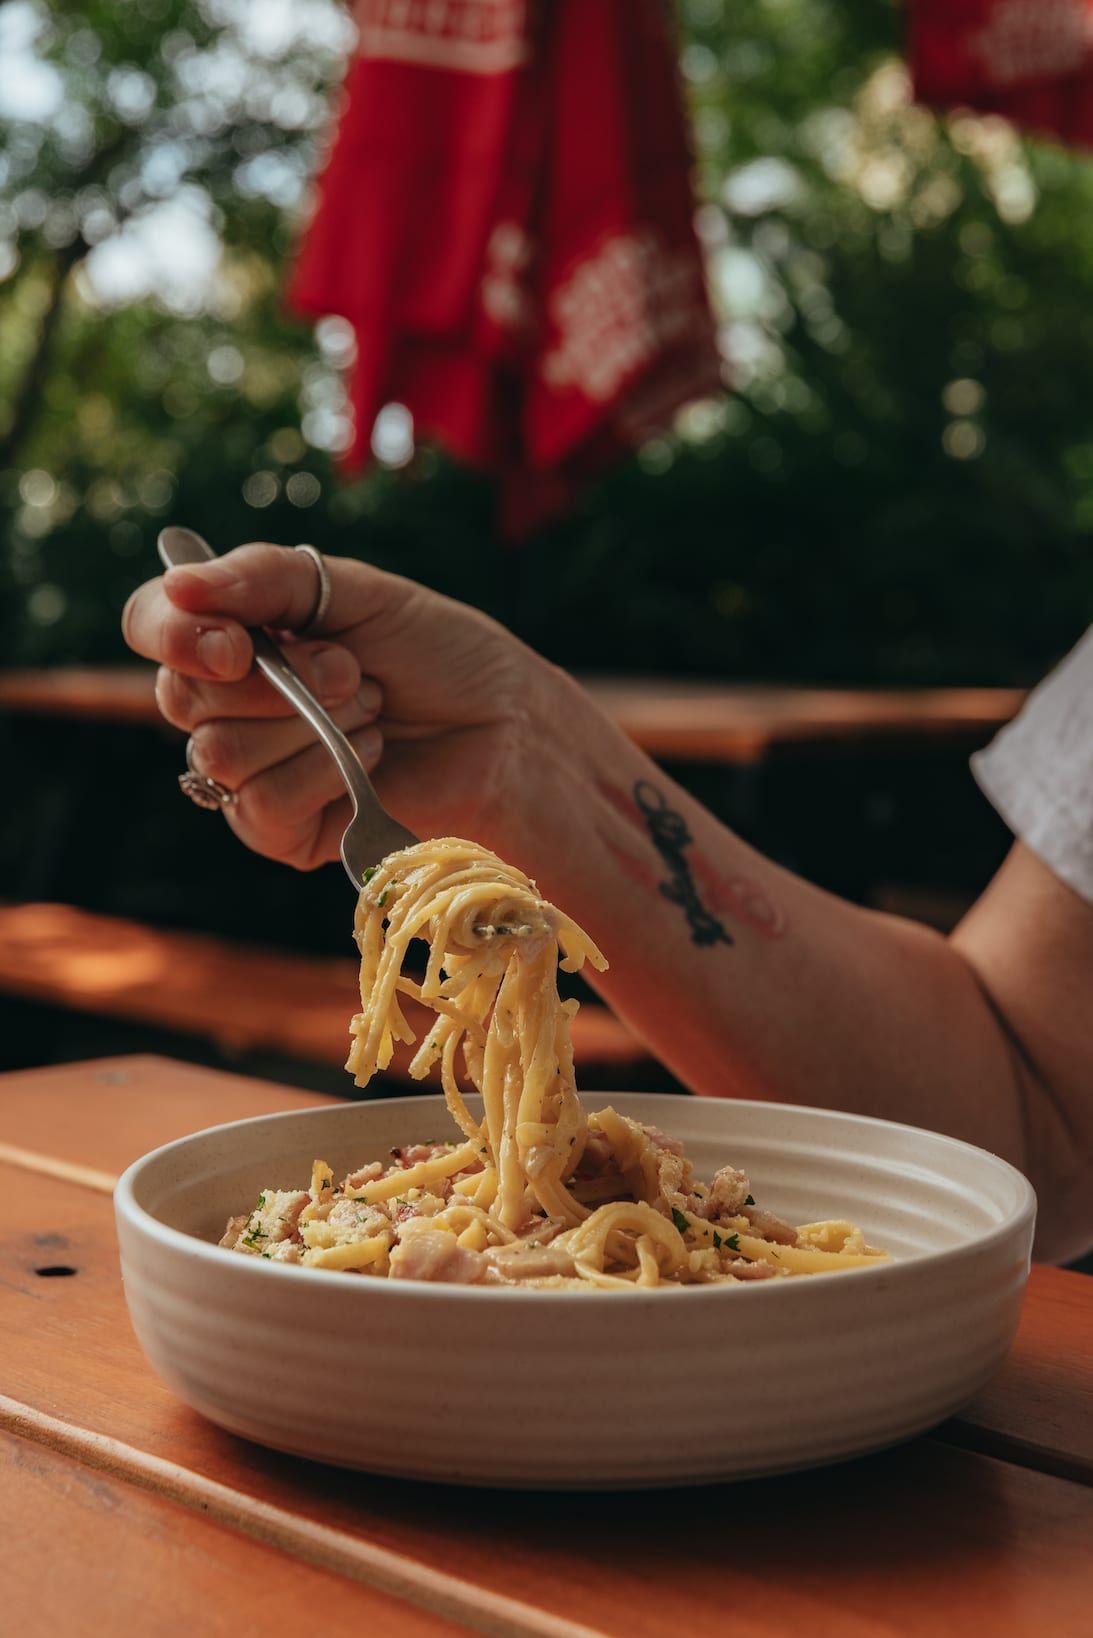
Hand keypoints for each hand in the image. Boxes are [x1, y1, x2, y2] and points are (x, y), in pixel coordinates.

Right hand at [122, 542, 546, 868]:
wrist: (509, 726)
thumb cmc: (441, 654)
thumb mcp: (359, 590)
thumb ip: (265, 577)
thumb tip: (179, 584)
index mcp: (238, 632)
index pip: (150, 624)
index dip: (174, 634)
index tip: (238, 641)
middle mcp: (231, 702)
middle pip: (177, 697)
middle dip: (277, 680)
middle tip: (353, 670)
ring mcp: (252, 771)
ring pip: (218, 755)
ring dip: (312, 726)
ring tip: (373, 711)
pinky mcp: (284, 831)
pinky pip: (258, 809)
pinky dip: (323, 774)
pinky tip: (371, 759)